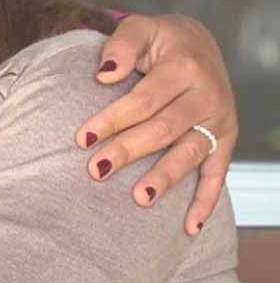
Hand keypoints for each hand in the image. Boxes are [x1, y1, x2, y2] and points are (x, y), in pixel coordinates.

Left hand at [77, 14, 237, 235]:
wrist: (198, 45)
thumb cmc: (159, 44)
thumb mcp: (141, 29)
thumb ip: (122, 45)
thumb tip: (105, 75)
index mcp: (184, 68)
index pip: (143, 100)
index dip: (112, 119)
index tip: (82, 138)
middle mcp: (207, 95)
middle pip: (163, 129)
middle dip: (128, 151)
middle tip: (96, 170)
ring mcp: (218, 122)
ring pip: (189, 154)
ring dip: (165, 177)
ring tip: (139, 198)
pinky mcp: (224, 141)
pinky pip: (217, 175)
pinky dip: (206, 202)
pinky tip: (189, 228)